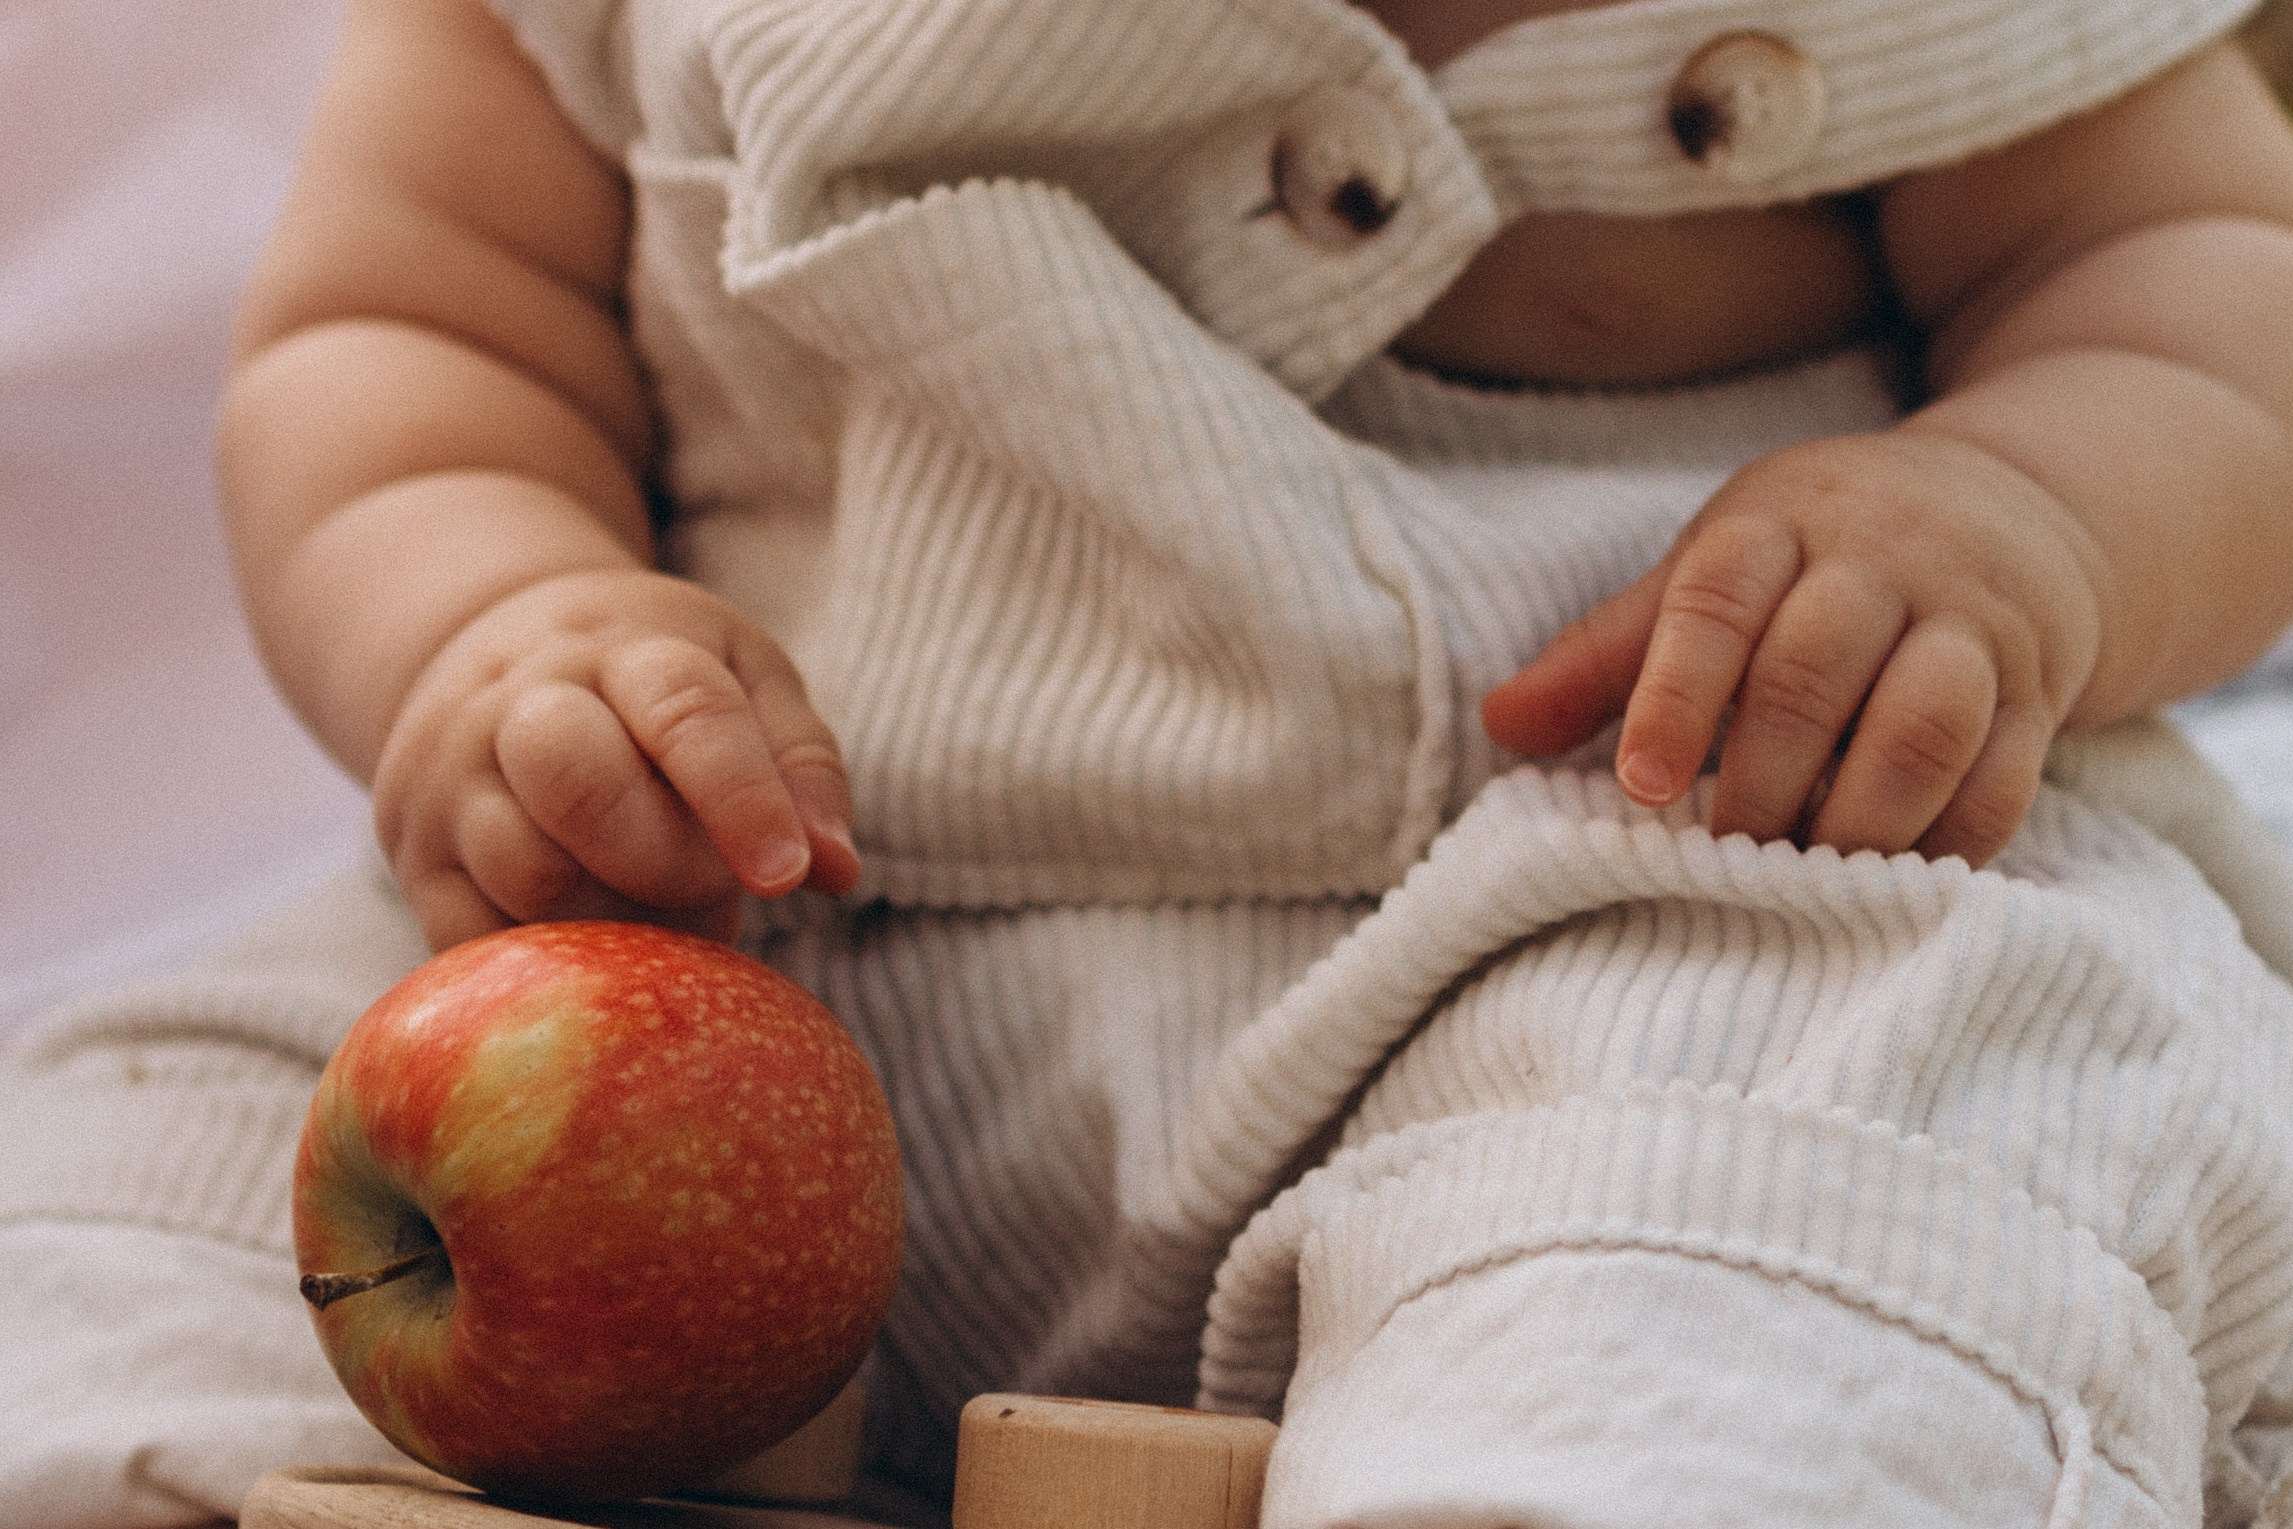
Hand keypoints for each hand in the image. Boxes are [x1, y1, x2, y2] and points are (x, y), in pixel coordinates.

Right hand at [373, 568, 859, 949]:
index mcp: (626, 648)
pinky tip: (597, 938)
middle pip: (576, 785)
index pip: (685, 710)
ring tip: (654, 901)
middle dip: (664, 859)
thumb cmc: (653, 684)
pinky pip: (478, 943)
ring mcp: (451, 781)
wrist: (491, 644)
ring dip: (618, 920)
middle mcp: (522, 701)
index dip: (741, 797)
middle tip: (707, 880)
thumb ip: (801, 767)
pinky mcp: (416, 861)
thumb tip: (835, 870)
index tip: (788, 875)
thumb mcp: (743, 681)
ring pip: (529, 877)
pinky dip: (552, 965)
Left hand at [1481, 429, 2105, 865]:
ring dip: (1857, 818)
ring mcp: (1973, 622)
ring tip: (1804, 879)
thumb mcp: (1716, 569)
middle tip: (1720, 853)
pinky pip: (2003, 777)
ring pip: (1925, 722)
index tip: (1638, 786)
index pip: (1718, 599)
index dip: (1673, 695)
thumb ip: (1611, 651)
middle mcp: (1882, 561)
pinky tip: (1890, 884)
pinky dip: (1946, 843)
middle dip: (1761, 776)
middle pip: (1816, 668)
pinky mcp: (2038, 690)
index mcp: (1778, 525)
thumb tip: (1500, 724)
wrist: (2017, 511)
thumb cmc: (1822, 557)